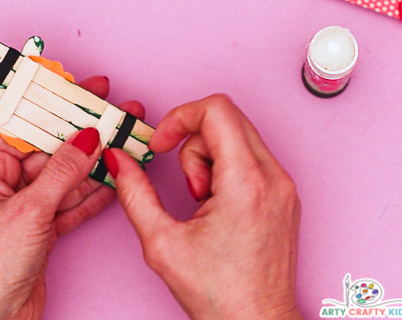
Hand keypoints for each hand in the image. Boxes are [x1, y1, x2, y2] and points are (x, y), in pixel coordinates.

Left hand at [0, 76, 144, 319]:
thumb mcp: (29, 211)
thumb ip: (62, 171)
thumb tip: (87, 138)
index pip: (30, 128)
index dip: (63, 108)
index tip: (90, 91)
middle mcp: (2, 186)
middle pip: (53, 151)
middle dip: (88, 136)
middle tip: (119, 114)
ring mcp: (24, 208)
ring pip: (67, 178)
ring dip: (97, 164)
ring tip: (127, 142)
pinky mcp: (41, 230)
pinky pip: (71, 204)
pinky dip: (93, 194)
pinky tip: (115, 177)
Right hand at [102, 95, 302, 318]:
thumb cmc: (219, 293)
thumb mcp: (161, 242)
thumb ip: (134, 193)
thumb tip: (119, 160)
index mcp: (246, 181)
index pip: (216, 108)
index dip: (178, 117)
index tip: (161, 145)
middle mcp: (273, 176)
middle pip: (226, 118)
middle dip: (192, 142)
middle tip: (186, 185)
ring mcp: (283, 185)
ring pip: (237, 136)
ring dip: (208, 159)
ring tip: (202, 203)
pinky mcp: (283, 195)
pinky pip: (249, 157)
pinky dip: (225, 170)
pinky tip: (217, 206)